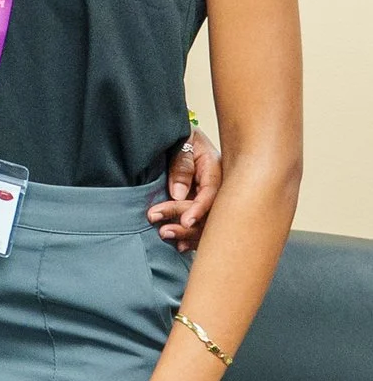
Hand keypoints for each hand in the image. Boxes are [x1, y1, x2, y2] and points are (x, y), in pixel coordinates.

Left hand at [147, 126, 220, 252]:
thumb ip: (181, 164)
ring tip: (164, 235)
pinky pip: (204, 225)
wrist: (179, 134)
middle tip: (163, 230)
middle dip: (187, 224)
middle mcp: (218, 186)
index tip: (184, 221)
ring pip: (208, 222)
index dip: (199, 209)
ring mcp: (212, 197)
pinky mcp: (204, 205)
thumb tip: (178, 193)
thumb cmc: (180, 135)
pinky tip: (180, 246)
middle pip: (210, 212)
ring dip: (187, 233)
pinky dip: (192, 237)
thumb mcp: (182, 141)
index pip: (211, 192)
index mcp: (215, 168)